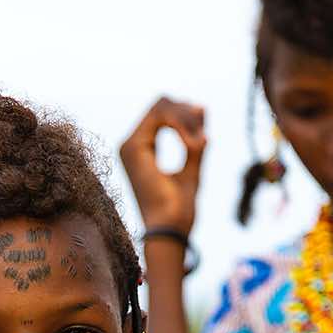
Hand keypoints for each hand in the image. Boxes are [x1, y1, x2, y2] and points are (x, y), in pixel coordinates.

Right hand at [120, 97, 205, 234]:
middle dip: (188, 113)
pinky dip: (181, 124)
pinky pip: (160, 116)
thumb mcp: (192, 169)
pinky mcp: (133, 148)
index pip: (161, 112)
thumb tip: (201, 109)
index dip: (186, 113)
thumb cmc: (179, 209)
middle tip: (202, 137)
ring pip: (161, 106)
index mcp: (140, 149)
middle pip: (161, 103)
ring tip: (198, 145)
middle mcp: (130, 144)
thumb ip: (194, 142)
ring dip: (187, 120)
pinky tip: (191, 144)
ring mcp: (129, 145)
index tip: (203, 132)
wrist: (169, 229)